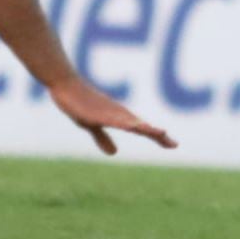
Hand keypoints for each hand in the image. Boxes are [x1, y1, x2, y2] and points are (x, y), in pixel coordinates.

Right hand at [48, 77, 175, 156]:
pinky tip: (134, 126)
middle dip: (158, 135)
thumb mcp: (90, 126)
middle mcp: (118, 114)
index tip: (173, 145)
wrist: (64, 85)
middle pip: (142, 126)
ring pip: (131, 122)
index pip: (143, 129)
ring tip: (162, 133)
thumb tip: (114, 153)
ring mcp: (108, 112)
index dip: (158, 137)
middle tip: (174, 145)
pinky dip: (124, 123)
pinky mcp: (97, 112)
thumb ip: (102, 139)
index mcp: (119, 118)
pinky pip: (112, 119)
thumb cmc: (78, 102)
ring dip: (146, 128)